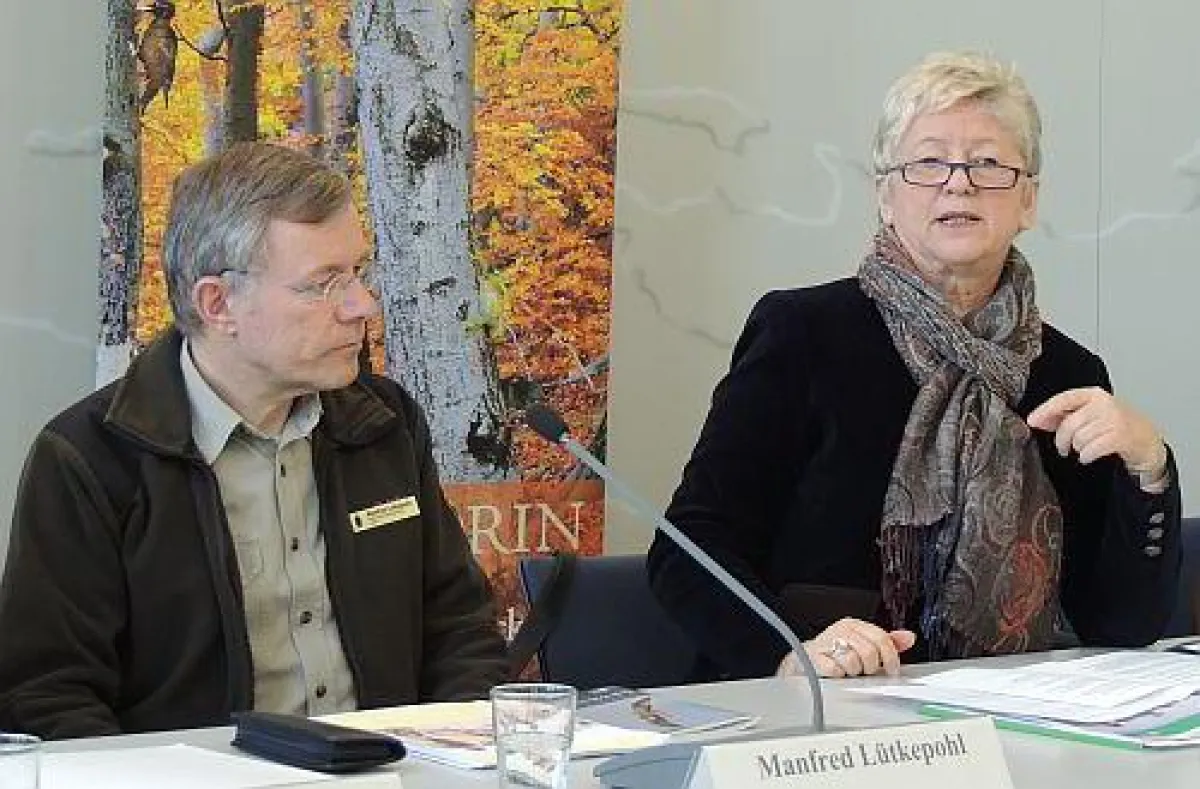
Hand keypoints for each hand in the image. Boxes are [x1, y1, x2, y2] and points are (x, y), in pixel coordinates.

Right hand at [776, 617, 915, 678]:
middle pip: (869, 652)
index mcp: (855, 625)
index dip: (890, 657)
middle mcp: (842, 630)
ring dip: (854, 672)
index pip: (882, 638)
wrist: (804, 662)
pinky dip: (839, 675)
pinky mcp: (815, 656)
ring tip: (849, 671)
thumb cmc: (836, 654)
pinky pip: (836, 669)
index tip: (891, 670)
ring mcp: (827, 641)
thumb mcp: (863, 644)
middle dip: (870, 667)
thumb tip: (909, 637)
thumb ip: (887, 643)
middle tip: (865, 672)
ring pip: (853, 661)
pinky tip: (837, 673)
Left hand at [1026, 387, 1166, 477]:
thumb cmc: (1115, 426)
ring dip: (1076, 449)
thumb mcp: (1089, 416)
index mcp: (1093, 395)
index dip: (1045, 410)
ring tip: (1083, 450)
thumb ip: (1064, 416)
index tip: (1031, 421)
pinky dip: (1086, 456)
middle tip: (1062, 449)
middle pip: (1069, 423)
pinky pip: (1091, 449)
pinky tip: (1088, 456)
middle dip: (1061, 440)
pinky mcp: (1122, 436)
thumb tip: (1036, 420)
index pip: (1063, 399)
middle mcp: (1104, 403)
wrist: (1147, 439)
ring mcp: (1115, 419)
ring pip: (1079, 438)